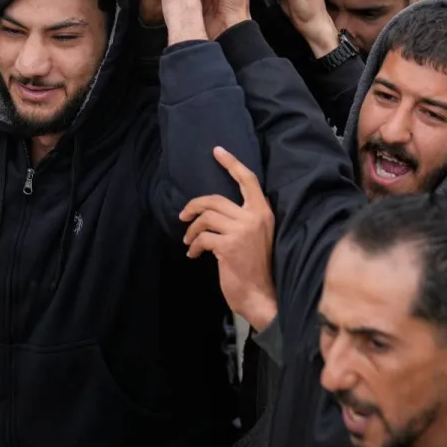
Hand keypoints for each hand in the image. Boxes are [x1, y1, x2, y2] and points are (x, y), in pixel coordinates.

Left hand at [180, 146, 277, 330]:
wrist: (261, 295)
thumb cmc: (257, 267)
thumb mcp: (256, 236)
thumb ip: (243, 219)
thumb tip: (214, 211)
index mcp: (263, 212)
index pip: (248, 180)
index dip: (232, 163)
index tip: (217, 151)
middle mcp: (254, 217)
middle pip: (216, 199)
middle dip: (194, 205)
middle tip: (183, 216)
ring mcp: (242, 230)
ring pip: (206, 217)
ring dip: (191, 229)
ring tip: (188, 241)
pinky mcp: (228, 246)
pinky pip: (202, 237)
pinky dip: (193, 245)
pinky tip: (192, 254)